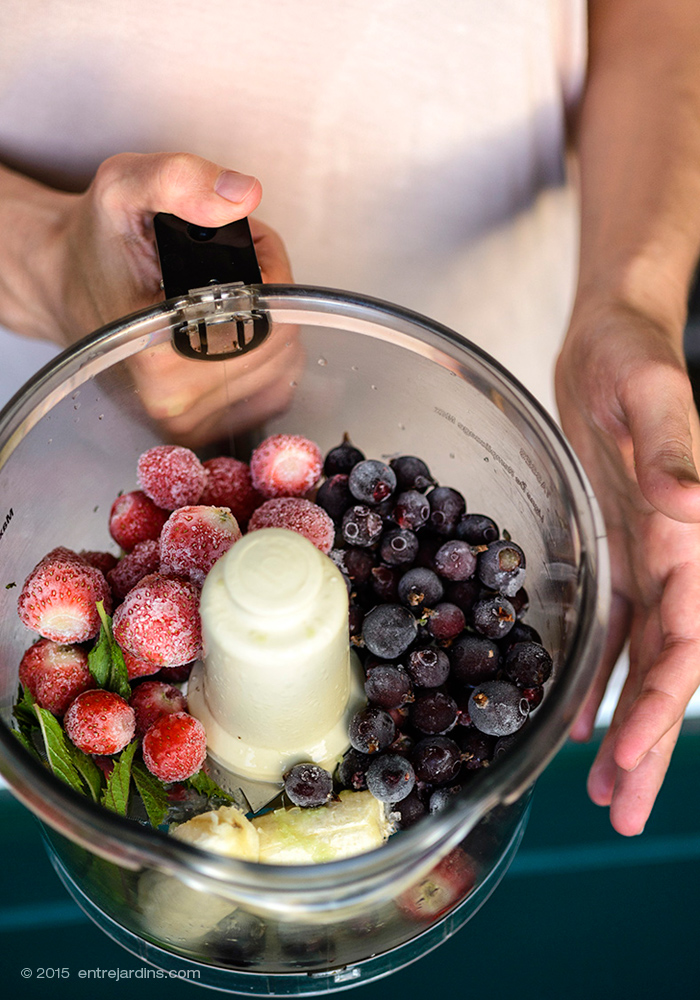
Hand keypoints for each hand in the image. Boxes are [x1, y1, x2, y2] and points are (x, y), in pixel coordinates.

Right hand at [3, 152, 297, 444]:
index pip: (268, 316)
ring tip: (227, 296)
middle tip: (232, 265)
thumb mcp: (124, 186)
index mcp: (159, 355)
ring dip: (271, 323)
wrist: (66, 284)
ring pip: (282, 366)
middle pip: (281, 341)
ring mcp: (191, 421)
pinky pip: (273, 391)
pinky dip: (268, 355)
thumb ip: (179, 179)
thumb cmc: (100, 243)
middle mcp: (174, 400)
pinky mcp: (204, 428)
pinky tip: (233, 330)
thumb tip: (242, 196)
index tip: (240, 245)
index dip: (270, 270)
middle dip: (271, 295)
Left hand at [555, 298, 699, 834]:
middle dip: (647, 741)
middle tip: (623, 809)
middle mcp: (676, 559)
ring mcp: (645, 559)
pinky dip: (596, 672)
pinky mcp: (614, 549)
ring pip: (640, 659)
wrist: (613, 340)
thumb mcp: (652, 391)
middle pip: (668, 667)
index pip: (688, 637)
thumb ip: (675, 449)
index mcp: (693, 537)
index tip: (640, 754)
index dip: (666, 701)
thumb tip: (689, 509)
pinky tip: (575, 713)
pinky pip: (611, 625)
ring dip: (623, 722)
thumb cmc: (636, 356)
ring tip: (604, 785)